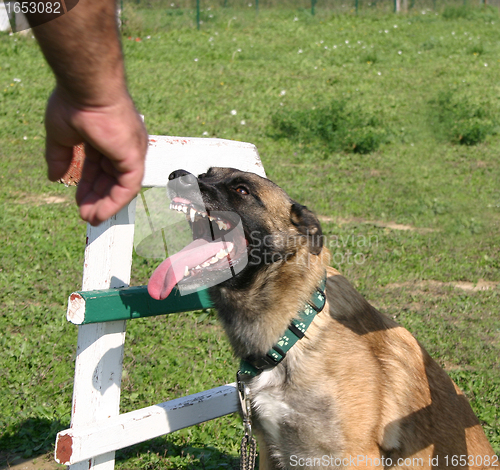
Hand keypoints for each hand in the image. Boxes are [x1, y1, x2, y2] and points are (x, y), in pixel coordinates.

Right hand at [44, 86, 147, 225]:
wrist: (86, 89)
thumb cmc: (75, 102)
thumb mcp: (61, 135)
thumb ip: (59, 157)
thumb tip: (53, 177)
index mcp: (108, 136)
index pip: (100, 166)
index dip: (88, 184)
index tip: (79, 199)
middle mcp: (124, 144)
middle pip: (111, 178)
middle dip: (97, 197)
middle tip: (85, 214)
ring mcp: (131, 151)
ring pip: (121, 185)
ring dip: (106, 204)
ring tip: (90, 218)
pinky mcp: (134, 157)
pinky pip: (128, 187)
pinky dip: (115, 202)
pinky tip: (101, 212)